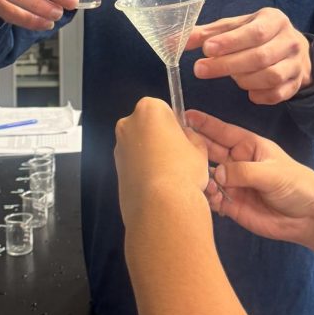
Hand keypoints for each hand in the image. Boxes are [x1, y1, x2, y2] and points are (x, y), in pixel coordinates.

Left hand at [115, 98, 210, 226]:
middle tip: (176, 158)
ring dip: (150, 154)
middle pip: (147, 126)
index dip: (175, 126)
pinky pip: (133, 162)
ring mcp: (119, 146)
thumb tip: (183, 138)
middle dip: (159, 138)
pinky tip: (156, 184)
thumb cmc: (184, 169)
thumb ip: (190, 137)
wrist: (160, 205)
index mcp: (149, 109)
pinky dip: (142, 169)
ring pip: (138, 145)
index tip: (182, 141)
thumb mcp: (199, 148)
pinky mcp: (114, 168)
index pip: (164, 110)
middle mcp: (128, 123)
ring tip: (167, 175)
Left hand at [186, 8, 312, 103]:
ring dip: (243, 80)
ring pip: (269, 77)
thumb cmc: (256, 36)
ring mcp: (295, 64)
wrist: (293, 51)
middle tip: (200, 69)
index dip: (230, 42)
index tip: (207, 49)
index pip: (254, 32)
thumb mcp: (234, 28)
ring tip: (231, 77)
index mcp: (274, 20)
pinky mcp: (295, 84)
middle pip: (259, 57)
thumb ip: (206, 34)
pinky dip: (258, 95)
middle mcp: (290, 41)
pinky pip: (276, 95)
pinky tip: (248, 91)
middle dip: (227, 65)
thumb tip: (172, 41)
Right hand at [186, 109, 313, 245]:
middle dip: (193, 149)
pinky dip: (208, 199)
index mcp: (248, 146)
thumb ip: (244, 172)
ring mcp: (233, 184)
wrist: (309, 216)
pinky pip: (213, 199)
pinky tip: (212, 200)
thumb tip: (217, 175)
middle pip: (209, 152)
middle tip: (174, 149)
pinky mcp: (232, 205)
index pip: (222, 132)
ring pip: (207, 177)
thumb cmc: (297, 185)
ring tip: (199, 182)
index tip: (183, 116)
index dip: (204, 124)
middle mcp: (236, 163)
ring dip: (199, 178)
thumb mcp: (273, 173)